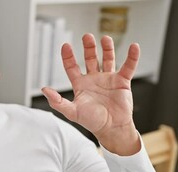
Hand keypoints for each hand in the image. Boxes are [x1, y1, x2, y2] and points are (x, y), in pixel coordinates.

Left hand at [42, 34, 139, 154]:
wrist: (111, 129)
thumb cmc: (91, 121)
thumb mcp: (71, 112)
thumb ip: (57, 101)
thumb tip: (44, 89)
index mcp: (80, 84)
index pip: (72, 66)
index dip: (68, 56)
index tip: (65, 45)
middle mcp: (93, 79)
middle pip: (90, 58)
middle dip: (89, 47)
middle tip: (87, 36)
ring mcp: (108, 79)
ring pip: (108, 59)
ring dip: (107, 48)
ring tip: (106, 38)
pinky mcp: (122, 82)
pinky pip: (128, 67)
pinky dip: (132, 57)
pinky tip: (134, 47)